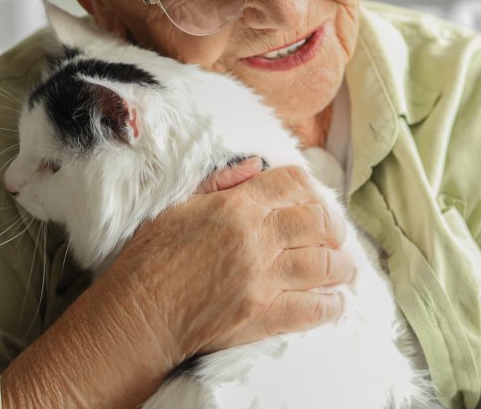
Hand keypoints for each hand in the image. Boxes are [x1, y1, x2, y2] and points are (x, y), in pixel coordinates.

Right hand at [101, 159, 354, 362]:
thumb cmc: (150, 260)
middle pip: (318, 222)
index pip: (292, 183)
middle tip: (336, 235)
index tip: (314, 201)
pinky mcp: (264, 316)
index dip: (310, 189)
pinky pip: (313, 308)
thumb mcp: (180, 207)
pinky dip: (331, 305)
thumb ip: (222, 184)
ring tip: (343, 268)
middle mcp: (256, 237)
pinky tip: (334, 302)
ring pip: (324, 264)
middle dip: (333, 227)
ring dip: (341, 266)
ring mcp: (263, 278)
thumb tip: (257, 165)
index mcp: (236, 206)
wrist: (137, 314)